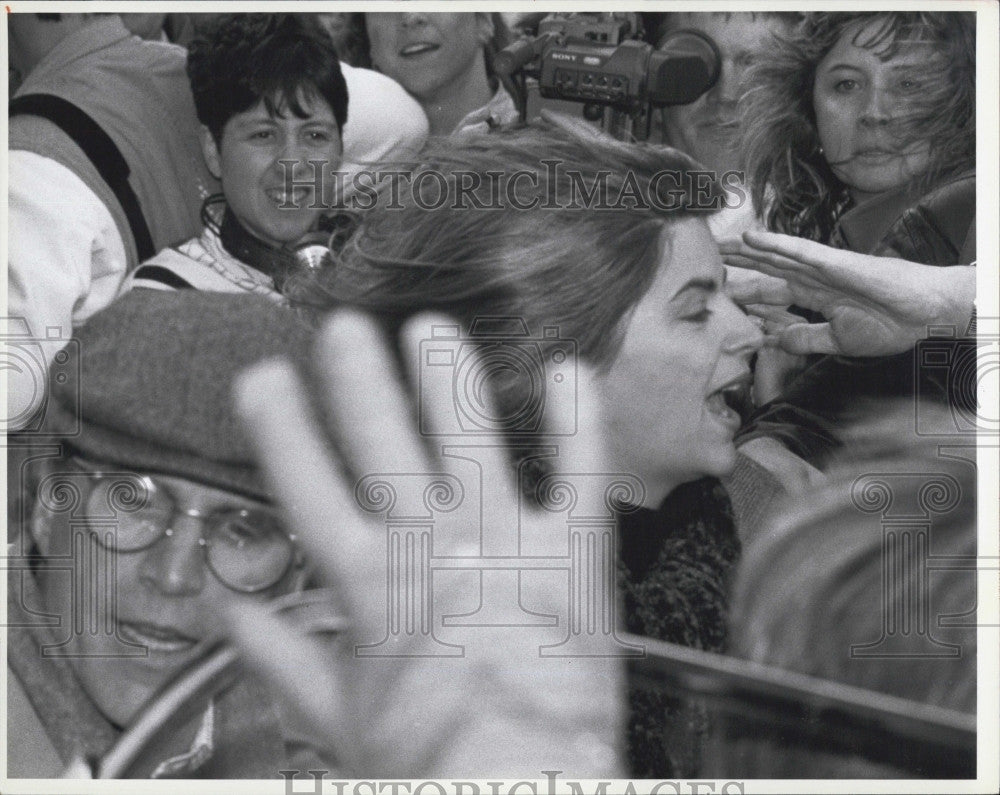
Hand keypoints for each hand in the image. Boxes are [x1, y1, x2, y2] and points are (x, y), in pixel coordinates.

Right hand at [227, 310, 623, 777]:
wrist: (518, 787)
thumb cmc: (428, 764)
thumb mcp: (339, 720)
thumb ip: (283, 660)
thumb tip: (229, 615)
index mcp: (371, 587)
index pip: (311, 491)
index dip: (284, 431)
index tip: (264, 379)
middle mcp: (432, 549)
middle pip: (384, 447)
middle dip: (360, 384)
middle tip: (345, 328)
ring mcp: (504, 543)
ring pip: (471, 441)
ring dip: (450, 381)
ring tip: (433, 328)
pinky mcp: (571, 553)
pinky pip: (578, 476)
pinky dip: (578, 423)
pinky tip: (570, 372)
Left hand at [721, 230, 975, 356]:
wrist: (925, 317)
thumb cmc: (890, 325)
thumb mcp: (837, 340)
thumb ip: (805, 338)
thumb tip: (774, 339)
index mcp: (816, 296)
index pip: (772, 291)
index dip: (747, 291)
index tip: (720, 293)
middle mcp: (816, 278)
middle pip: (769, 266)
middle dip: (739, 263)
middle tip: (708, 259)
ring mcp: (825, 268)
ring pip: (777, 254)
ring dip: (747, 248)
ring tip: (719, 243)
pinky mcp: (836, 262)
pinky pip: (800, 251)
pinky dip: (775, 243)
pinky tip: (752, 237)